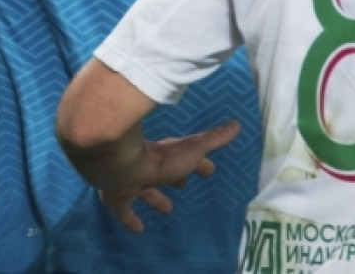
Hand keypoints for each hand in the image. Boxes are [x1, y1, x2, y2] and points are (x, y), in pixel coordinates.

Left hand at [98, 120, 239, 232]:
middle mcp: (150, 167)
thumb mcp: (193, 148)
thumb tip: (236, 124)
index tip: (209, 170)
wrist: (121, 163)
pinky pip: (125, 209)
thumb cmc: (161, 158)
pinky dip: (130, 219)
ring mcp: (132, 181)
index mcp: (169, 155)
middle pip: (165, 173)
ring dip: (156, 198)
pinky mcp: (117, 196)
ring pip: (146, 190)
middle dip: (176, 178)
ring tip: (167, 210)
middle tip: (183, 185)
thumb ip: (214, 139)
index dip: (199, 163)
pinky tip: (138, 229)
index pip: (188, 157)